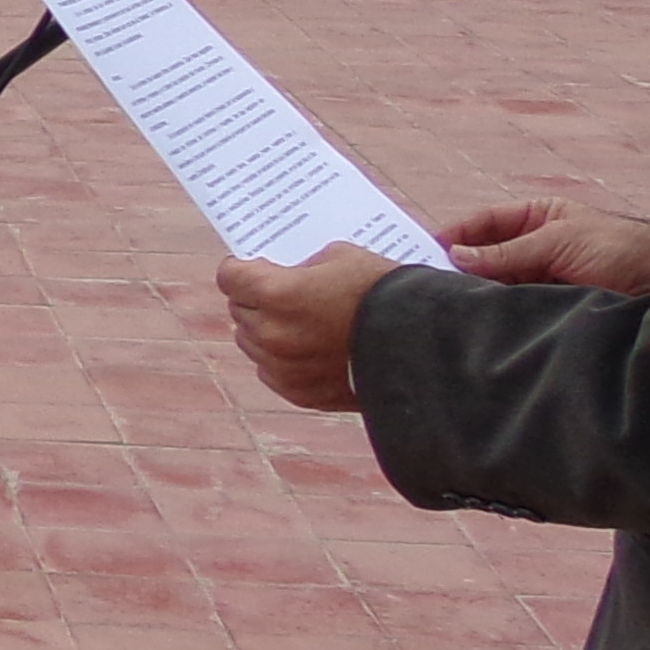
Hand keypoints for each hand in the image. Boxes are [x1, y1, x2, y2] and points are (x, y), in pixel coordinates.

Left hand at [217, 243, 398, 413]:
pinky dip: (280, 358)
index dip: (241, 268)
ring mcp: (282, 367)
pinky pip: (269, 370)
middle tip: (277, 292)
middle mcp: (271, 334)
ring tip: (294, 321)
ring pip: (250, 341)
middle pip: (238, 309)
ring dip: (264, 329)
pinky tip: (305, 348)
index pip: (230, 276)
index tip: (253, 266)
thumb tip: (287, 273)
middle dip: (254, 297)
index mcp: (277, 294)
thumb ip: (303, 265)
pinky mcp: (298, 392)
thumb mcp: (342, 257)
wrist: (420, 347)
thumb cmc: (384, 293)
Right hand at [440, 197, 649, 295]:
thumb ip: (507, 252)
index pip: (486, 222)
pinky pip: (514, 305)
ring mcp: (541, 276)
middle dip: (462, 265)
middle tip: (431, 279)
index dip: (458, 233)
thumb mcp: (557, 242)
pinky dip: (497, 309)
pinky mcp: (549, 305)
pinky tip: (479, 315)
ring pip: (497, 283)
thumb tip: (458, 256)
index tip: (428, 248)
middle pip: (486, 255)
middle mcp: (536, 246)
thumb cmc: (619, 247)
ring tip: (450, 300)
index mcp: (538, 217)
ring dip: (478, 290)